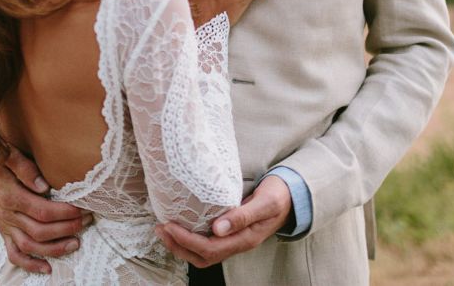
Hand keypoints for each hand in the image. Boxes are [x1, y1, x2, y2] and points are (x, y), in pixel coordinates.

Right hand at [0, 146, 91, 274]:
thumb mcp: (8, 154)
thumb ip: (25, 168)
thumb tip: (44, 186)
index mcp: (10, 196)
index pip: (42, 211)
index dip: (64, 213)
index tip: (82, 208)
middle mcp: (8, 215)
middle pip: (40, 230)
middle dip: (67, 228)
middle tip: (87, 220)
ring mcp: (6, 226)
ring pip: (30, 246)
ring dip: (54, 248)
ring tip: (76, 243)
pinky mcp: (4, 232)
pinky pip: (14, 254)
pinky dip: (30, 264)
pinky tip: (47, 267)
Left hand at [155, 176, 292, 267]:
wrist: (293, 196)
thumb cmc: (279, 196)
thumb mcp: (264, 202)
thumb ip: (242, 215)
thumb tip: (217, 227)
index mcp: (246, 238)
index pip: (210, 248)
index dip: (186, 240)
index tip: (169, 225)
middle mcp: (238, 243)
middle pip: (203, 257)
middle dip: (179, 246)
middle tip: (160, 228)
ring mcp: (235, 239)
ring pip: (204, 253)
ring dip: (182, 245)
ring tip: (165, 230)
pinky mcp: (231, 232)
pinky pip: (208, 243)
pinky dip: (191, 238)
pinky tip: (181, 225)